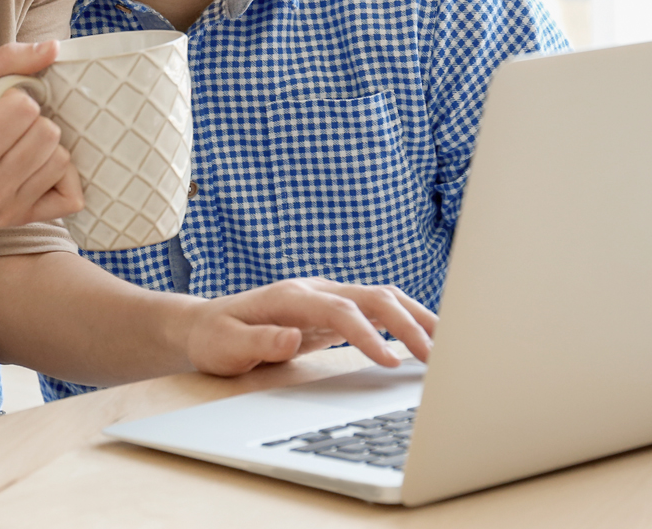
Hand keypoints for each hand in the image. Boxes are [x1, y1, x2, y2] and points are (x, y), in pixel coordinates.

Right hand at [0, 41, 84, 226]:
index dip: (13, 97)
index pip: (24, 108)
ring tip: (11, 145)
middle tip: (1, 127)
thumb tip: (53, 47)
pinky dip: (59, 174)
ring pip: (61, 160)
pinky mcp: (20, 220)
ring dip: (43, 144)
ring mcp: (6, 211)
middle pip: (49, 133)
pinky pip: (71, 195)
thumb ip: (4, 61)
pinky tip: (32, 165)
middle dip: (32, 120)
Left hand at [180, 278, 437, 377]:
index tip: (389, 362)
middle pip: (374, 297)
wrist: (204, 325)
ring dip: (415, 318)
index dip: (368, 334)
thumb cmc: (214, 338)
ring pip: (382, 299)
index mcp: (292, 297)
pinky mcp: (332, 312)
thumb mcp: (226, 346)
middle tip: (437, 357)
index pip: (342, 310)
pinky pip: (376, 313)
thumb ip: (258, 342)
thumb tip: (292, 338)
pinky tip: (424, 339)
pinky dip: (404, 323)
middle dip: (408, 324)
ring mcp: (327, 298)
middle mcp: (315, 290)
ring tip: (447, 344)